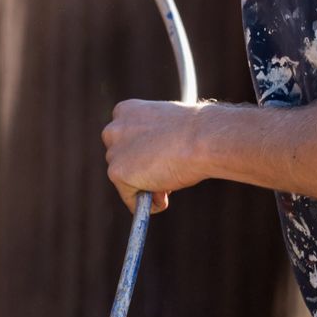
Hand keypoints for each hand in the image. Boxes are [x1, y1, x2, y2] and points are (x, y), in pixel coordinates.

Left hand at [101, 99, 208, 213]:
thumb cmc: (196, 132)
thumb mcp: (169, 130)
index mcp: (126, 111)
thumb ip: (154, 144)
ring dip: (147, 187)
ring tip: (170, 183)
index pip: (126, 139)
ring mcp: (113, 152)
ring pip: (126, 180)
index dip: (144, 153)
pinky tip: (164, 198)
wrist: (203, 138)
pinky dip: (147, 205)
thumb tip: (152, 169)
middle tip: (166, 178)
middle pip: (122, 160)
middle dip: (142, 172)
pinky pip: (130, 199)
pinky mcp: (117, 172)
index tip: (161, 160)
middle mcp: (113, 129)